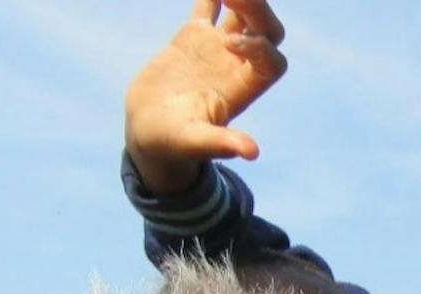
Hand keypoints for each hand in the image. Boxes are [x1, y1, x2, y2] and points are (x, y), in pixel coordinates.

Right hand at [125, 0, 287, 193]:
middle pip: (268, 31)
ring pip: (243, 13)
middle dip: (258, 10)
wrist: (148, 129)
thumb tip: (252, 153)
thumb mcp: (194, 142)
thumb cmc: (173, 143)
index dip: (260, 47)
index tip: (230, 43)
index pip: (272, 61)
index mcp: (243, 89)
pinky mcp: (194, 36)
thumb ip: (221, 143)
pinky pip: (208, 5)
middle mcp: (237, 66)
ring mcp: (217, 48)